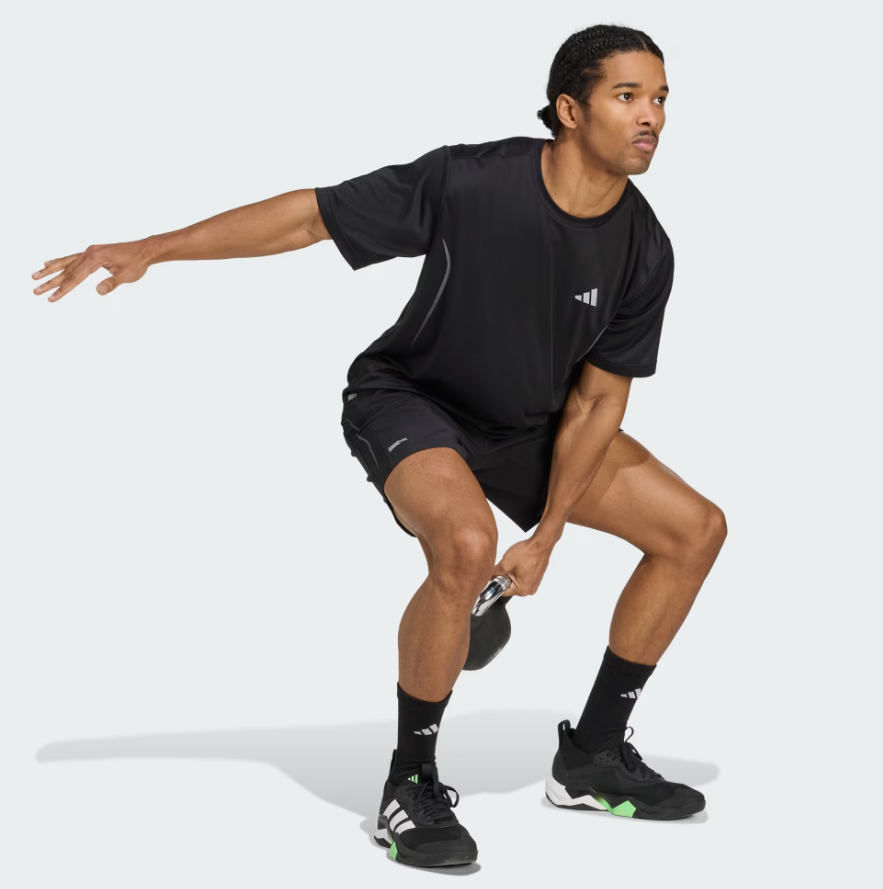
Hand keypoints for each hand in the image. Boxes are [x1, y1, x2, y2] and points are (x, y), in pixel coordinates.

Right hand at [32, 240, 153, 301]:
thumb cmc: (137, 263)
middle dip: (50, 282)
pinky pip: (72, 258)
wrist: (144, 250)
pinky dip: (60, 261)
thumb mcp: (127, 276)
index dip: (63, 290)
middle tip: (35, 291)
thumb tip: (98, 291)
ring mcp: (89, 252)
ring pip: (65, 262)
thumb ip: (112, 283)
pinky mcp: (92, 253)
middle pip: (66, 270)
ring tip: (34, 276)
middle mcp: (89, 253)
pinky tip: (49, 263)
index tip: (51, 298)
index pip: (75, 277)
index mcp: (96, 258)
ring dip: (50, 270)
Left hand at [491, 537, 553, 597]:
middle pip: (510, 586)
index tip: (494, 576)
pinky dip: (519, 569)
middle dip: (505, 576)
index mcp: (522, 590)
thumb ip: (494, 573)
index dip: (496, 583)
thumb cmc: (527, 553)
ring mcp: (535, 583)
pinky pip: (524, 576)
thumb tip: (489, 576)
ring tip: (515, 562)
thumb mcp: (505, 564)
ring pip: (516, 580)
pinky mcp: (537, 576)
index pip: (503, 591)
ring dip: (512, 572)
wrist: (540, 544)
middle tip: (506, 565)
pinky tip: (520, 561)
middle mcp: (530, 589)